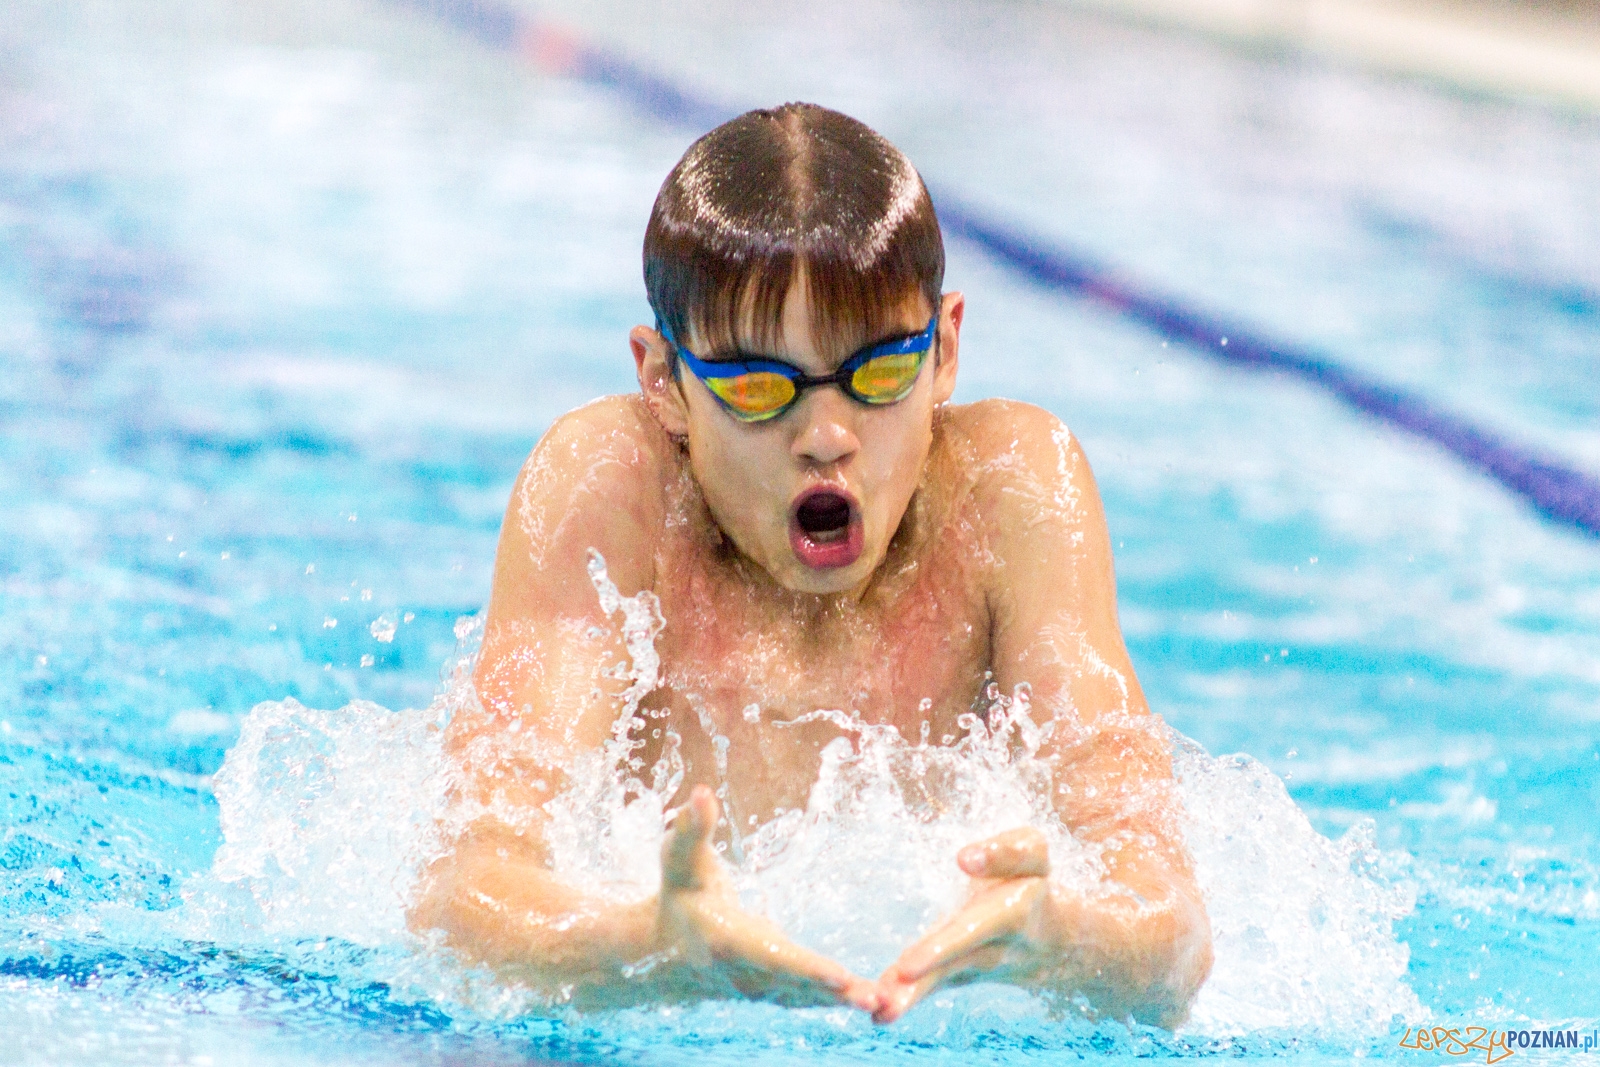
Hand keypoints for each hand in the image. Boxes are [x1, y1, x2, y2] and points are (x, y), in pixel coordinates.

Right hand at [652, 785, 880, 1010]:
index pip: (770, 954)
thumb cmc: (677, 892)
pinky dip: (834, 1001)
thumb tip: (702, 793)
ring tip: (882, 1001)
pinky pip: (804, 998)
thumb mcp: (679, 857)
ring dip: (842, 1001)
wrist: (657, 950)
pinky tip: (870, 1000)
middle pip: (794, 983)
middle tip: (873, 997)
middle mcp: (742, 971)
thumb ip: (692, 828)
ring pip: (803, 996)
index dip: (804, 967)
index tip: (839, 975)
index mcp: (724, 939)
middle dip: (832, 990)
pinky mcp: (769, 991)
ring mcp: (755, 987)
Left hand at [873, 827, 1054, 1022]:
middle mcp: (997, 944)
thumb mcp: (1033, 854)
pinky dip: (908, 1001)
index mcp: (1013, 909)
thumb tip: (966, 858)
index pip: (995, 909)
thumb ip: (1005, 852)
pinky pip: (935, 989)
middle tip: (905, 969)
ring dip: (916, 992)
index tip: (960, 868)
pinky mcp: (959, 977)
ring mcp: (978, 966)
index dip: (979, 897)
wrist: (1054, 940)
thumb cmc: (1033, 882)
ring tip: (884, 1004)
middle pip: (966, 951)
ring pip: (947, 979)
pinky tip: (880, 1015)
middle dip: (937, 958)